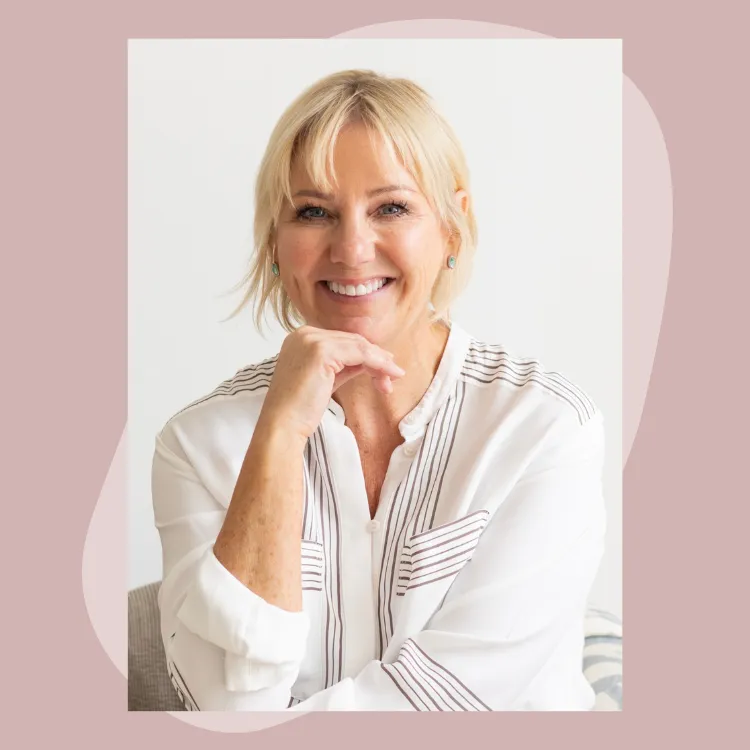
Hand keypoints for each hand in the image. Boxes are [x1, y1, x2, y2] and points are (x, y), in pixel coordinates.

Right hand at [257, 326, 405, 441]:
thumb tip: (368, 362)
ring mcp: (311, 340)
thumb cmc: (299, 409)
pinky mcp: (321, 351)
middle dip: (376, 358)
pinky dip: (378, 364)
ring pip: (359, 346)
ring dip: (381, 362)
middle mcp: (304, 334)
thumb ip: (343, 366)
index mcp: (301, 338)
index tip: (383, 368)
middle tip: (393, 375)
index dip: (366, 354)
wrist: (282, 424)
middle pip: (352, 341)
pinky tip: (388, 376)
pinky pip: (360, 353)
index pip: (343, 341)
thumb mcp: (324, 380)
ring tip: (394, 378)